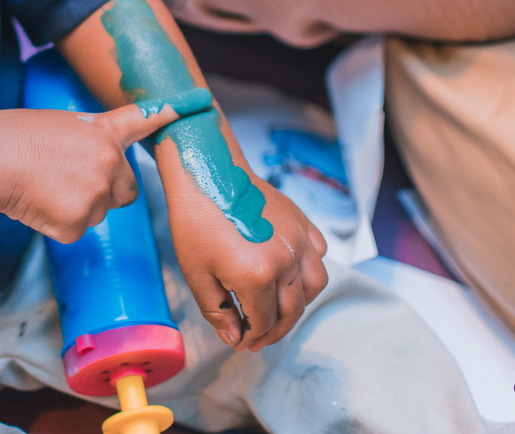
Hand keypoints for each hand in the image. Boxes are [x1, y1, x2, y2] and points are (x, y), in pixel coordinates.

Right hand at [0, 98, 202, 243]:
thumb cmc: (14, 139)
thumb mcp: (60, 128)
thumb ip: (88, 145)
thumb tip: (96, 173)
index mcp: (102, 131)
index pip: (144, 120)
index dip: (173, 111)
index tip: (200, 101)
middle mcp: (108, 161)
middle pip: (126, 190)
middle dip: (105, 191)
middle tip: (65, 179)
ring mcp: (95, 193)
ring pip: (99, 212)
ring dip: (76, 207)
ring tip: (43, 186)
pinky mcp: (78, 222)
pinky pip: (75, 230)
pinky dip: (56, 223)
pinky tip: (37, 203)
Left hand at [157, 133, 328, 350]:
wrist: (208, 173)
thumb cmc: (196, 220)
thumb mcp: (196, 272)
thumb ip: (218, 311)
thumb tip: (234, 338)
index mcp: (256, 275)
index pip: (263, 321)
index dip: (252, 337)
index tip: (241, 341)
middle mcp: (285, 260)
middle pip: (291, 311)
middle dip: (274, 330)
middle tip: (257, 336)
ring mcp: (299, 240)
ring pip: (314, 287)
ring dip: (297, 306)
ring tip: (276, 310)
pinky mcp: (303, 223)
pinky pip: (318, 257)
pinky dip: (309, 273)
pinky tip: (289, 276)